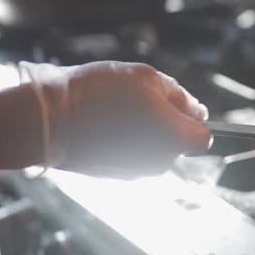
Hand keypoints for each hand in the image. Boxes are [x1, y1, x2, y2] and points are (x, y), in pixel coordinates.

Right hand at [19, 61, 209, 177]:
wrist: (50, 120)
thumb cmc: (99, 93)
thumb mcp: (146, 78)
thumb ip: (178, 96)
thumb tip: (197, 110)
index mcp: (175, 138)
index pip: (203, 138)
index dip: (193, 121)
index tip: (177, 107)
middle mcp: (160, 161)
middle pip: (177, 144)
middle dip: (166, 124)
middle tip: (138, 101)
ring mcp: (137, 172)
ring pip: (153, 150)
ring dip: (144, 133)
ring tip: (116, 112)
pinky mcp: (116, 176)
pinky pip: (131, 156)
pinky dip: (125, 143)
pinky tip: (104, 126)